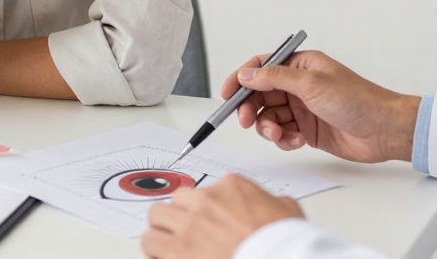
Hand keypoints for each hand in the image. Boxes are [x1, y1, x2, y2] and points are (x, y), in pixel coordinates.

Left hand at [141, 174, 302, 258]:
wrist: (278, 258)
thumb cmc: (284, 241)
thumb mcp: (287, 209)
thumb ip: (269, 201)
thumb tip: (269, 206)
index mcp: (230, 186)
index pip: (206, 190)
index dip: (207, 209)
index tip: (211, 221)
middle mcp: (205, 200)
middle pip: (177, 200)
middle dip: (181, 215)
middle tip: (188, 232)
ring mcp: (189, 224)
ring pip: (156, 216)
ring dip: (162, 229)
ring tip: (170, 243)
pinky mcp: (177, 249)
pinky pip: (149, 241)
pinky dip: (155, 249)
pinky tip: (164, 256)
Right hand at [222, 50, 419, 163]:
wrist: (383, 130)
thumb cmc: (358, 100)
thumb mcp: (312, 84)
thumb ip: (275, 78)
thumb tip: (246, 74)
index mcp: (300, 64)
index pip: (261, 66)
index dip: (240, 79)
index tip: (226, 95)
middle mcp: (298, 84)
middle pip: (259, 94)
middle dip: (250, 109)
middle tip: (246, 122)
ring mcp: (302, 107)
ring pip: (268, 116)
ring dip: (269, 128)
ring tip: (281, 135)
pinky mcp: (306, 129)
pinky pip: (282, 133)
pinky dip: (284, 139)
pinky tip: (298, 141)